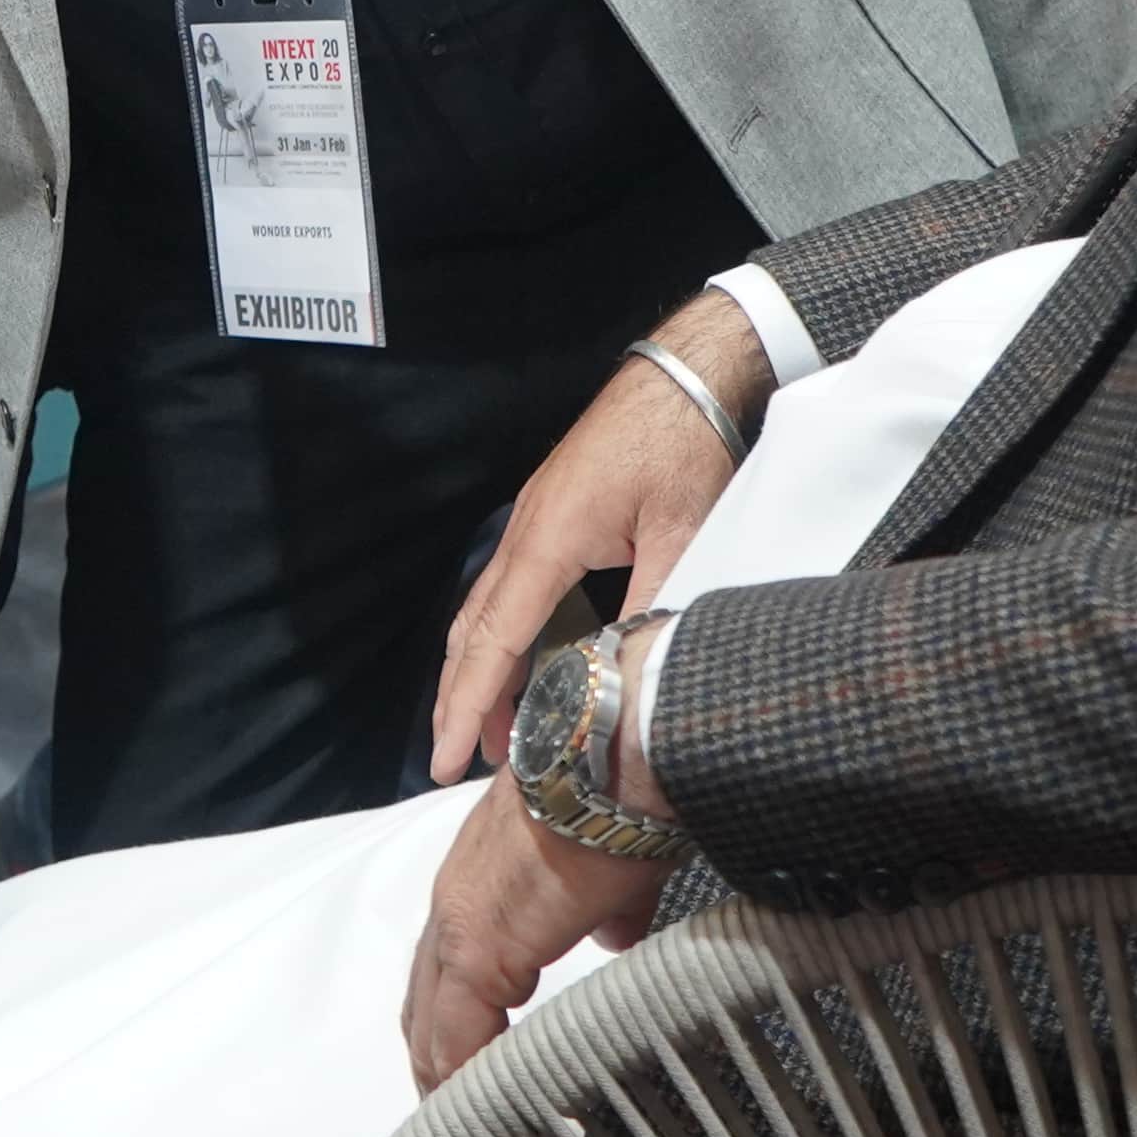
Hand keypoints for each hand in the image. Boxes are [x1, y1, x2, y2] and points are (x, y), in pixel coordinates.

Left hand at [403, 780, 668, 1091]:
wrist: (620, 758)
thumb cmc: (621, 805)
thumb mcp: (611, 875)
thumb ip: (603, 914)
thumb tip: (615, 938)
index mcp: (477, 894)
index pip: (448, 988)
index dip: (458, 1048)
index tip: (478, 1103)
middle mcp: (451, 911)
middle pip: (427, 1019)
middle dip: (444, 1086)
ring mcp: (458, 929)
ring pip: (434, 1035)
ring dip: (455, 1100)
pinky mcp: (479, 948)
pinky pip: (462, 1038)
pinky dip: (472, 1091)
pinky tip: (494, 1136)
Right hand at [431, 299, 759, 783]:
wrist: (687, 375)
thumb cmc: (685, 443)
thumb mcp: (683, 531)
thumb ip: (654, 604)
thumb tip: (634, 674)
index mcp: (549, 540)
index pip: (495, 642)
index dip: (470, 706)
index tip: (449, 757)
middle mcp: (527, 533)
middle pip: (473, 631)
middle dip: (459, 699)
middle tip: (453, 762)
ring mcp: (535, 522)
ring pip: (486, 610)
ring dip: (480, 671)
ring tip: (486, 729)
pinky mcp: (554, 516)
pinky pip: (511, 589)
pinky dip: (502, 637)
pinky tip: (520, 664)